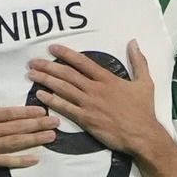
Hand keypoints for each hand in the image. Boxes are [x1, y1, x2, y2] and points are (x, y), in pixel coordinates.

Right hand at [0, 76, 57, 176]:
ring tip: (52, 136)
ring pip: (15, 142)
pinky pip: (6, 161)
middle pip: (16, 126)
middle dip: (38, 124)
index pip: (8, 113)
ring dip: (35, 139)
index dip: (26, 112)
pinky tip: (36, 158)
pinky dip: (21, 160)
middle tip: (56, 121)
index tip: (42, 110)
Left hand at [26, 41, 164, 156]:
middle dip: (48, 66)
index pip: (83, 62)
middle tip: (33, 61)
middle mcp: (96, 89)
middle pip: (68, 74)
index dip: (66, 54)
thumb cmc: (143, 110)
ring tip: (31, 74)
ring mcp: (89, 104)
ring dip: (46, 80)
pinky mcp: (85, 119)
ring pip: (63, 89)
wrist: (142, 134)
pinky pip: (65, 107)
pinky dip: (51, 100)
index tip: (52, 48)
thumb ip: (138, 61)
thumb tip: (133, 42)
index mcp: (108, 79)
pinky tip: (39, 95)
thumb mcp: (145, 82)